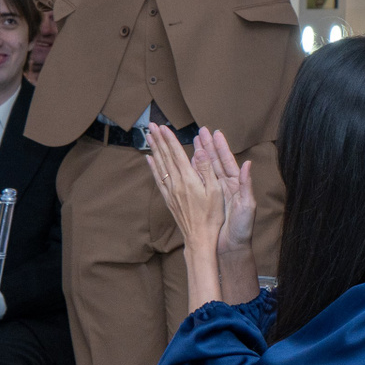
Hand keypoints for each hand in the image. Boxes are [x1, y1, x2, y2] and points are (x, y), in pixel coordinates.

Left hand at [147, 124, 225, 253]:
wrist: (200, 238)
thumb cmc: (212, 216)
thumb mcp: (215, 191)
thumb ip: (207, 169)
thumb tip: (200, 150)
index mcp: (189, 179)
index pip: (176, 154)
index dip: (170, 139)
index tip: (163, 127)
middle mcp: (176, 183)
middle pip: (165, 157)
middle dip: (158, 140)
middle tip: (150, 126)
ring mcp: (171, 191)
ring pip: (160, 166)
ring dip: (154, 149)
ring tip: (148, 137)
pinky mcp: (169, 199)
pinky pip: (158, 179)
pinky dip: (153, 167)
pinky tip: (149, 160)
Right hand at [192, 128, 254, 255]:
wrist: (231, 248)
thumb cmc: (242, 229)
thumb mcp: (247, 206)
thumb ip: (247, 185)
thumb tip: (248, 164)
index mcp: (236, 185)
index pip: (227, 162)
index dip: (221, 147)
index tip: (215, 133)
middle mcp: (226, 186)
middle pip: (215, 161)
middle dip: (209, 146)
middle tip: (201, 131)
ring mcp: (216, 193)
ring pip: (206, 170)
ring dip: (200, 155)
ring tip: (193, 141)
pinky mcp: (208, 201)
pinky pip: (199, 182)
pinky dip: (193, 171)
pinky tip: (187, 162)